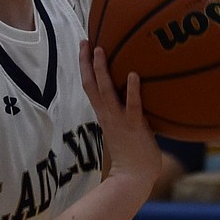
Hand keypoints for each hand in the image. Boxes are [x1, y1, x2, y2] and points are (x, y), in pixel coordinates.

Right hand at [79, 42, 160, 196]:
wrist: (134, 178)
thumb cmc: (134, 155)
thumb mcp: (126, 128)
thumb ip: (127, 112)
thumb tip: (135, 96)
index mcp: (105, 115)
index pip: (90, 87)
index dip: (85, 67)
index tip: (84, 46)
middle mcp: (108, 115)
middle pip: (91, 85)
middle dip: (86, 62)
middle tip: (86, 41)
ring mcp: (119, 120)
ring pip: (106, 92)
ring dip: (101, 71)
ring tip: (100, 50)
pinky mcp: (134, 126)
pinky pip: (132, 105)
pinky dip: (132, 90)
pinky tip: (134, 75)